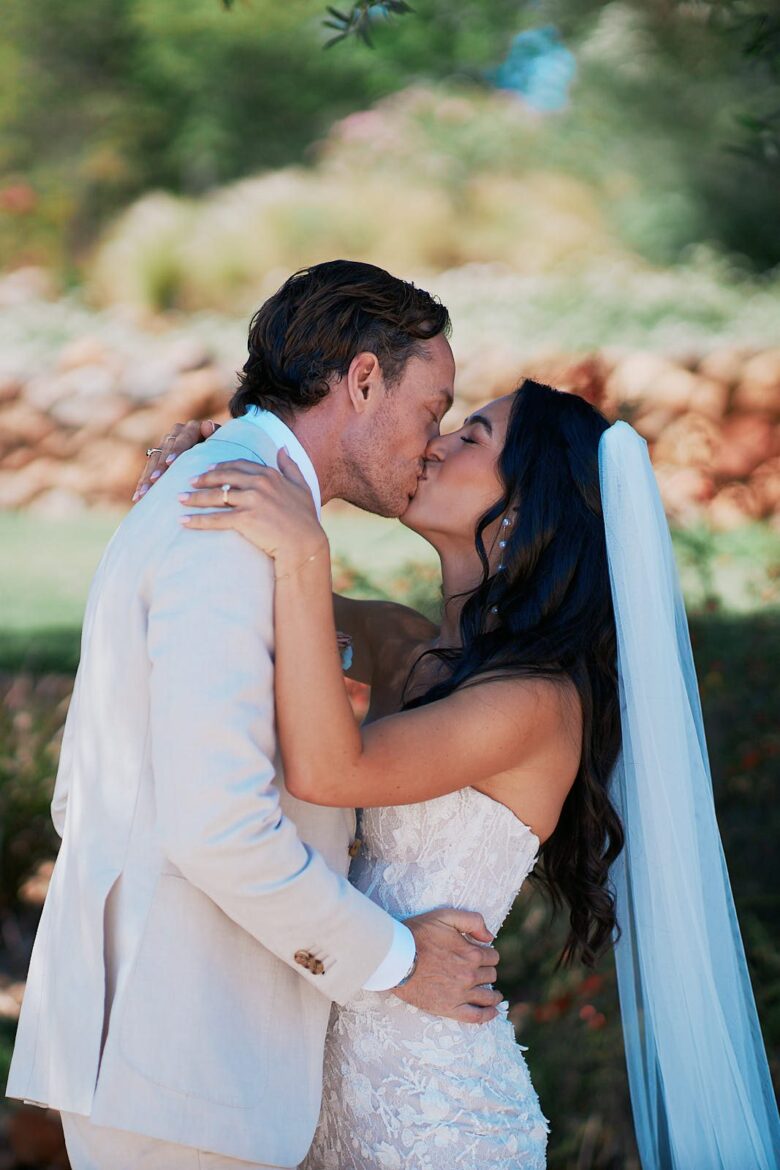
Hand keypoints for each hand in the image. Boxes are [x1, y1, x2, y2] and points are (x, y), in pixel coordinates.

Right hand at [132, 418, 219, 501]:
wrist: (215, 454)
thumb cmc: (221, 451)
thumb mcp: (220, 444)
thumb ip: (215, 436)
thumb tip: (208, 426)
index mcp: (191, 428)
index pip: (182, 439)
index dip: (176, 450)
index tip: (170, 463)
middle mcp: (175, 434)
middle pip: (164, 450)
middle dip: (159, 467)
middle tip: (154, 480)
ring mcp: (164, 445)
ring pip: (153, 461)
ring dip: (147, 478)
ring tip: (144, 493)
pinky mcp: (158, 458)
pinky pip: (148, 471)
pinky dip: (143, 484)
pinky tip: (138, 497)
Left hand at [179, 450, 325, 574]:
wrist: (305, 544)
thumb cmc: (306, 519)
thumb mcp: (302, 487)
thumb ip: (291, 466)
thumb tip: (283, 448)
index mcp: (270, 475)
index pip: (239, 465)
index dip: (221, 466)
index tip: (208, 468)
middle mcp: (258, 484)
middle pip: (223, 477)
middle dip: (203, 478)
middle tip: (189, 481)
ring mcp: (251, 501)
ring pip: (215, 496)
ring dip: (194, 497)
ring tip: (179, 499)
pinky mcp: (244, 519)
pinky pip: (215, 518)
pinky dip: (197, 520)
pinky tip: (184, 521)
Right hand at [394, 909, 501, 1024]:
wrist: (395, 957)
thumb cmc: (418, 934)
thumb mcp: (445, 915)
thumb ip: (472, 920)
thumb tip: (490, 937)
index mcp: (471, 953)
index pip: (492, 956)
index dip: (488, 954)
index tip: (481, 955)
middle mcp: (469, 974)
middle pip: (490, 975)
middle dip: (487, 971)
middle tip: (479, 971)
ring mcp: (460, 993)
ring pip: (487, 996)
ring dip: (493, 994)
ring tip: (493, 995)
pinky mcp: (449, 1008)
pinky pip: (476, 1016)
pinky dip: (487, 1015)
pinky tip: (493, 1012)